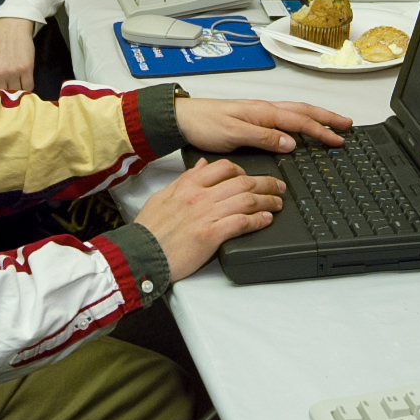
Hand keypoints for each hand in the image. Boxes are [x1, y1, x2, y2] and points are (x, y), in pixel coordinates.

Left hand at [0, 16, 36, 91]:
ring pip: (17, 93)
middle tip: (10, 96)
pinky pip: (29, 87)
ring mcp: (12, 72)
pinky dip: (28, 88)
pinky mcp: (26, 69)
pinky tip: (25, 81)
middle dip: (7, 98)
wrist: (11, 27)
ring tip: (18, 85)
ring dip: (19, 92)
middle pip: (4, 98)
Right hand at [135, 158, 284, 281]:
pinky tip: (266, 220)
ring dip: (267, 201)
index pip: (223, 167)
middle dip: (265, 183)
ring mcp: (207, 215)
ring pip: (247, 200)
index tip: (251, 176)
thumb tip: (203, 166)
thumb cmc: (150, 229)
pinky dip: (258, 220)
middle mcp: (200, 196)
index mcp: (188, 185)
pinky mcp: (212, 235)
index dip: (243, 170)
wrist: (141, 252)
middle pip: (242, 182)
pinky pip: (242, 222)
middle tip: (277, 187)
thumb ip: (186, 180)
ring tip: (277, 203)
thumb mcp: (164, 196)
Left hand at [175, 96, 351, 155]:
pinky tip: (301, 128)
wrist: (182, 119)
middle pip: (303, 112)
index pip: (300, 121)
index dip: (321, 131)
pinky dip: (300, 121)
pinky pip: (284, 118)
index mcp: (263, 112)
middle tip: (346, 126)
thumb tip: (290, 143)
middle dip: (327, 119)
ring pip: (295, 114)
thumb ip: (263, 137)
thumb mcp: (233, 134)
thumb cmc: (203, 124)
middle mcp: (264, 110)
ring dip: (316, 118)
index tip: (338, 139)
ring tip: (332, 124)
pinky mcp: (252, 119)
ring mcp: (259, 113)